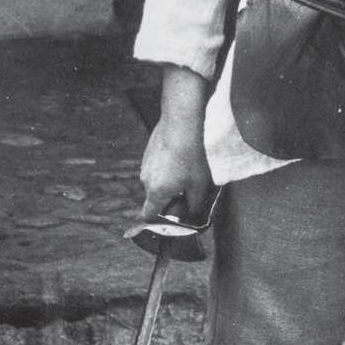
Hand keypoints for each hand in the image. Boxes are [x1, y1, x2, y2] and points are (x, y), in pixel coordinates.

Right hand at [139, 66, 212, 220]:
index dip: (158, 221)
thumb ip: (194, 205)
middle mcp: (145, 179)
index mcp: (155, 192)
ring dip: (169, 180)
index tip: (170, 219)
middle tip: (189, 191)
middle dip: (170, 198)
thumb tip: (192, 216)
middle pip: (155, 197)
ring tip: (187, 169)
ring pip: (157, 180)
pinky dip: (167, 166)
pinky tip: (182, 156)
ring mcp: (145, 163)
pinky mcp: (149, 151)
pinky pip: (158, 165)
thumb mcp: (199, 185)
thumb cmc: (192, 156)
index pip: (148, 215)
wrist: (182, 123)